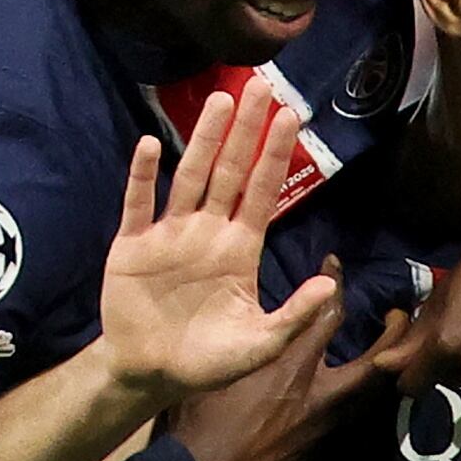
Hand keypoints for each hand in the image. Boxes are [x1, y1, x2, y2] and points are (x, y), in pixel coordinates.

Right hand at [100, 75, 337, 404]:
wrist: (152, 374)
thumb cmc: (209, 361)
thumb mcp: (260, 344)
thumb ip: (294, 316)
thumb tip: (328, 285)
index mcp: (240, 249)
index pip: (263, 191)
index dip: (276, 155)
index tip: (290, 116)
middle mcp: (208, 231)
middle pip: (230, 170)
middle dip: (247, 130)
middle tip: (260, 86)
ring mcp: (169, 234)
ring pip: (190, 176)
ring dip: (204, 139)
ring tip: (220, 100)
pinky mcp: (132, 246)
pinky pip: (139, 204)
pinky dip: (143, 176)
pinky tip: (150, 146)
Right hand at [164, 259, 407, 460]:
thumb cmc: (201, 417)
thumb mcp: (223, 365)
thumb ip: (252, 337)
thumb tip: (272, 313)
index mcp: (291, 367)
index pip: (327, 315)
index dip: (336, 284)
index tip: (335, 263)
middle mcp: (320, 395)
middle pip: (376, 360)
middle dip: (395, 335)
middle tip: (398, 315)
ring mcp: (326, 424)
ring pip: (372, 392)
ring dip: (385, 368)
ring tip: (390, 349)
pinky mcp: (322, 445)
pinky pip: (356, 414)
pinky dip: (365, 395)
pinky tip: (360, 386)